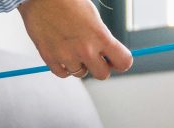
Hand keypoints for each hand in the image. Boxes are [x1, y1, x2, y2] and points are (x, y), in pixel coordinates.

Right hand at [17, 0, 133, 79]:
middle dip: (100, 66)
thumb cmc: (67, 1)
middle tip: (93, 56)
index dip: (120, 62)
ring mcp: (67, 56)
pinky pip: (62, 73)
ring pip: (80, 73)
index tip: (114, 59)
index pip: (124, 62)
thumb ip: (102, 38)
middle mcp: (86, 50)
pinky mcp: (49, 58)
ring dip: (79, 64)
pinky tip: (61, 51)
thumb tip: (109, 54)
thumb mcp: (92, 17)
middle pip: (103, 74)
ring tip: (71, 46)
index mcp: (101, 37)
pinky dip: (63, 66)